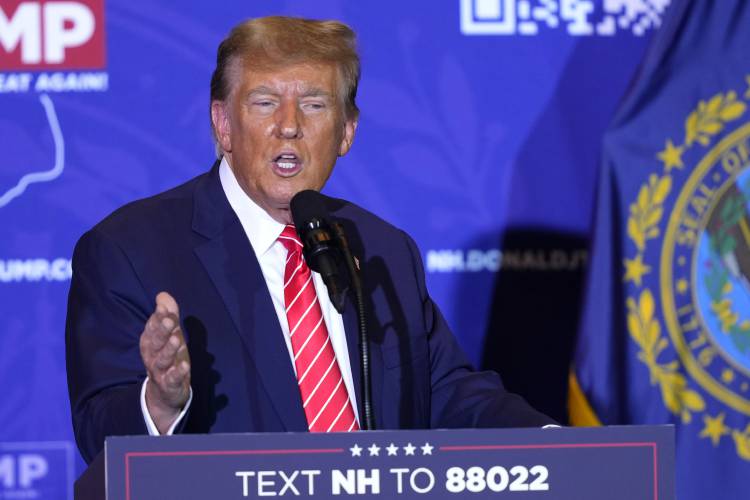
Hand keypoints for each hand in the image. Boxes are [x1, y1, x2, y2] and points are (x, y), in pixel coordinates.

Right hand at [139, 291, 190, 433]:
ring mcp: (160, 372)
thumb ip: (168, 315)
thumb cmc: (169, 357)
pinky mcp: (170, 385)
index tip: (163, 308)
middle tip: (168, 320)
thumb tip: (162, 295)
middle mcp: (152, 356)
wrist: (165, 393)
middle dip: (161, 331)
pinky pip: (172, 380)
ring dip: (169, 350)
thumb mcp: (170, 336)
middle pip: (155, 343)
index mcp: (150, 343)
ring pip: (162, 360)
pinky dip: (177, 373)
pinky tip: (184, 366)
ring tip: (177, 339)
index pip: (152, 328)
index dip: (157, 318)